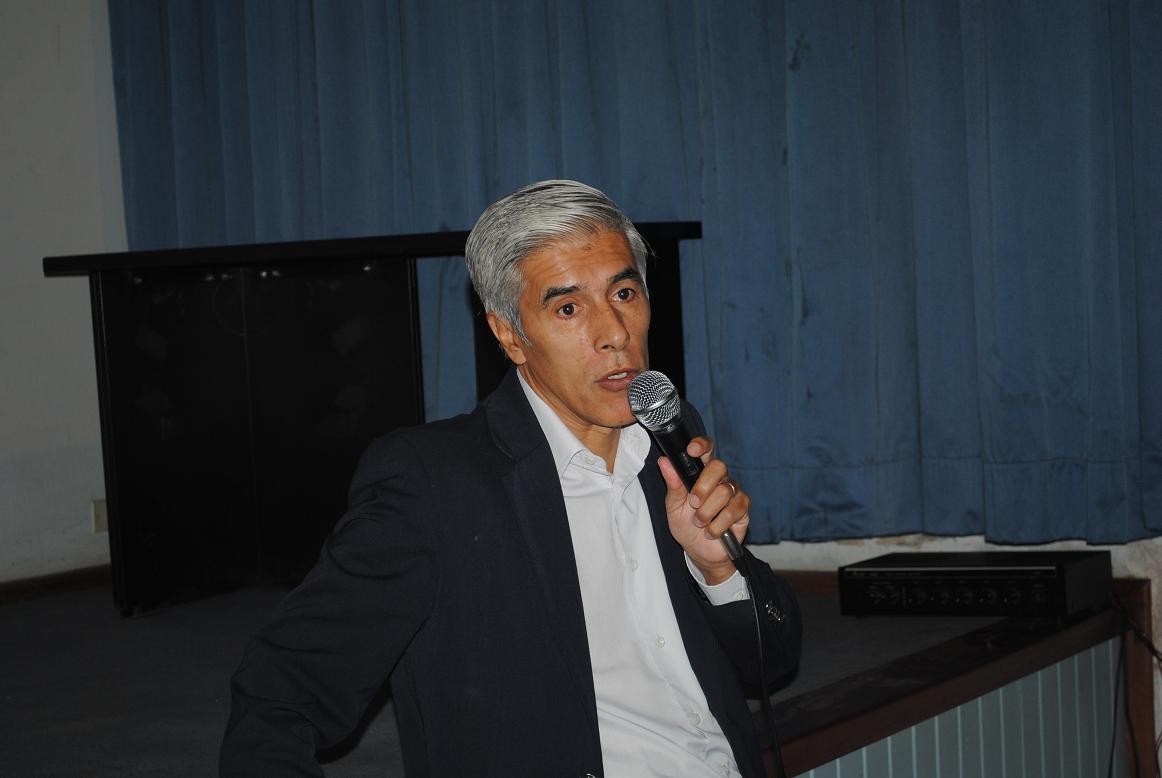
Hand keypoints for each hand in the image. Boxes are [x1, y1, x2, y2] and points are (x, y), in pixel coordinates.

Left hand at [656, 436, 750, 584]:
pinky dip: (718, 524)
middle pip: (719, 466)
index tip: (692, 451)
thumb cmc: (685, 525)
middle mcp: (719, 479)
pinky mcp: (743, 509)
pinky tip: (712, 531)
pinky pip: (734, 509)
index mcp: (700, 472)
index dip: (701, 445)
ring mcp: (733, 492)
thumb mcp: (673, 506)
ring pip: (725, 491)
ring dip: (707, 512)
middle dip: (703, 486)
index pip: (706, 449)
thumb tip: (664, 461)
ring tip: (699, 523)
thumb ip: (672, 484)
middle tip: (693, 503)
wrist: (698, 551)